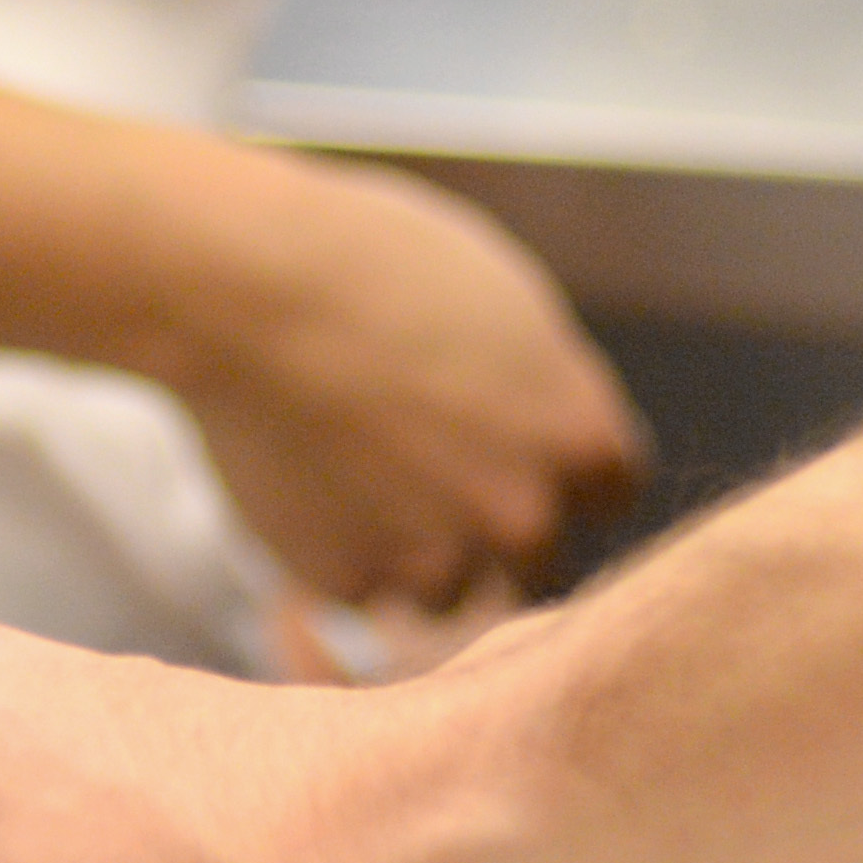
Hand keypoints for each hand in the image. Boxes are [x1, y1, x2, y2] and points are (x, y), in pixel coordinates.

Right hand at [173, 159, 641, 609]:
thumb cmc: (377, 269)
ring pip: (447, 593)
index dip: (564, 479)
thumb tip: (541, 434)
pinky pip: (359, 589)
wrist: (253, 297)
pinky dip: (339, 553)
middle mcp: (525, 515)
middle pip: (538, 563)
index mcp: (580, 437)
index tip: (519, 459)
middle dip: (495, 532)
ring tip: (360, 482)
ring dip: (417, 557)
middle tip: (433, 482)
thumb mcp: (508, 309)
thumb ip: (542, 392)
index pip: (609, 496)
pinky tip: (307, 485)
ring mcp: (438, 560)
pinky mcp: (351, 584)